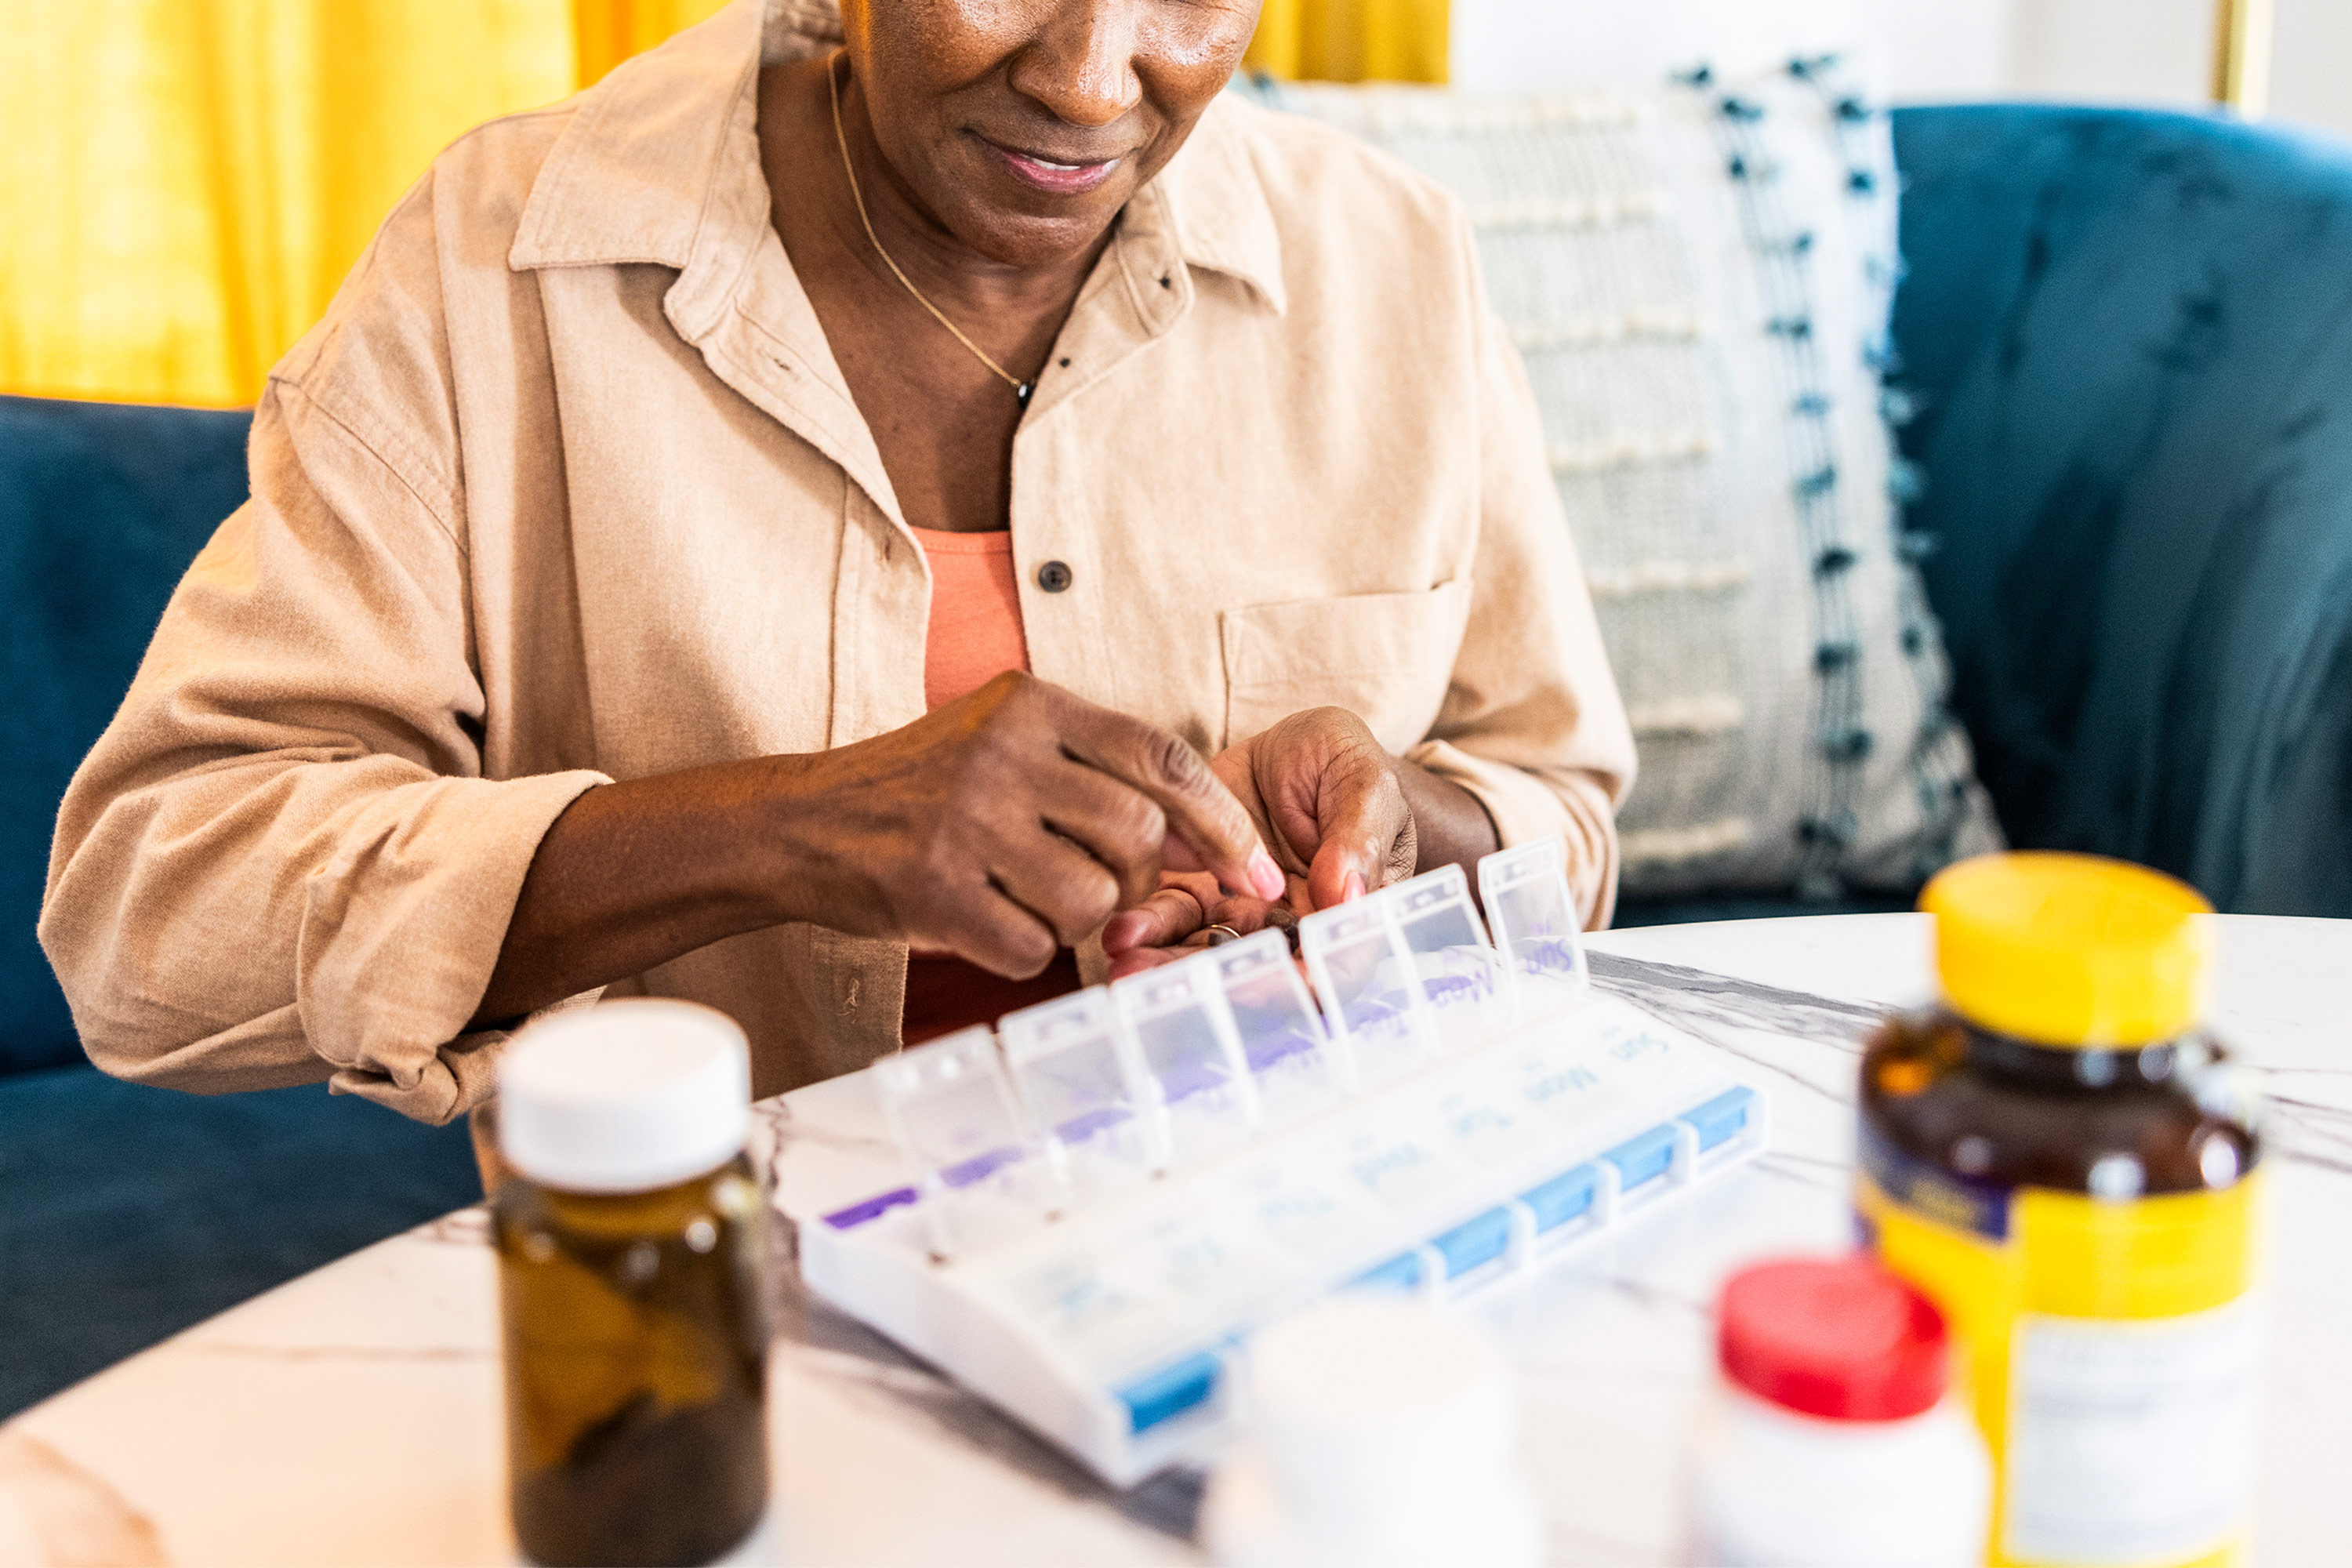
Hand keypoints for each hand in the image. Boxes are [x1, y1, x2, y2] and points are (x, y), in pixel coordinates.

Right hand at [761, 672, 1282, 976]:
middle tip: (1103, 888)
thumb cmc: (923, 788)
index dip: (1223, 824)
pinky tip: (986, 922)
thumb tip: (1210, 835)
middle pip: (1138, 835)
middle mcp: (1002, 754)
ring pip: (1092, 900)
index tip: (1258, 871)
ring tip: (1031, 899)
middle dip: (1139, 879)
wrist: (803, 824)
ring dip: (1078, 920)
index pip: (1164, 760)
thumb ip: (1098, 770)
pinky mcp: (934, 889)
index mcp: (1031, 705)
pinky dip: (1022, 951)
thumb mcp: (1007, 741)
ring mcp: (966, 822)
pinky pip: (1032, 948)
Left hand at [1101, 707, 1415, 975]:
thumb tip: (1345, 896)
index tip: (1250, 981)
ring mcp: (1245, 913)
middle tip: (1162, 981)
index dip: (1296, 985)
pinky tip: (1118, 929)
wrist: (1295, 746)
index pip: (1332, 968)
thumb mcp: (1366, 784)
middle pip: (1259, 974)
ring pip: (1207, 952)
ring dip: (1166, 963)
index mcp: (1349, 913)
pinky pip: (1173, 916)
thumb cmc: (1347, 767)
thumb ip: (1358, 837)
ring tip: (1124, 956)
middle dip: (1208, 985)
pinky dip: (1146, 926)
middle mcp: (1294, 927)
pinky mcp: (1200, 889)